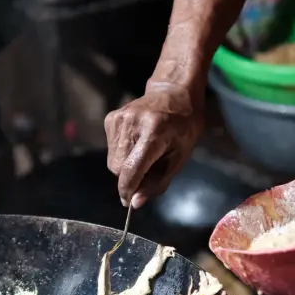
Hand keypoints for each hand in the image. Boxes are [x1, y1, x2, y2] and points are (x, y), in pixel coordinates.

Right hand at [105, 83, 203, 207]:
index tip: (129, 202)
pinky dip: (121, 154)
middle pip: (118, 168)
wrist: (173, 92)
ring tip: (144, 155)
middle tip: (147, 173)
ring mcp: (118, 119)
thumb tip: (135, 203)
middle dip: (129, 178)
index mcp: (153, 132)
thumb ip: (158, 181)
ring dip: (125, 167)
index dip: (128, 190)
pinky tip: (136, 144)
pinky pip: (111, 149)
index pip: (131, 170)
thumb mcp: (181, 156)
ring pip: (112, 161)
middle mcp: (131, 123)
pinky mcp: (110, 118)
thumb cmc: (184, 126)